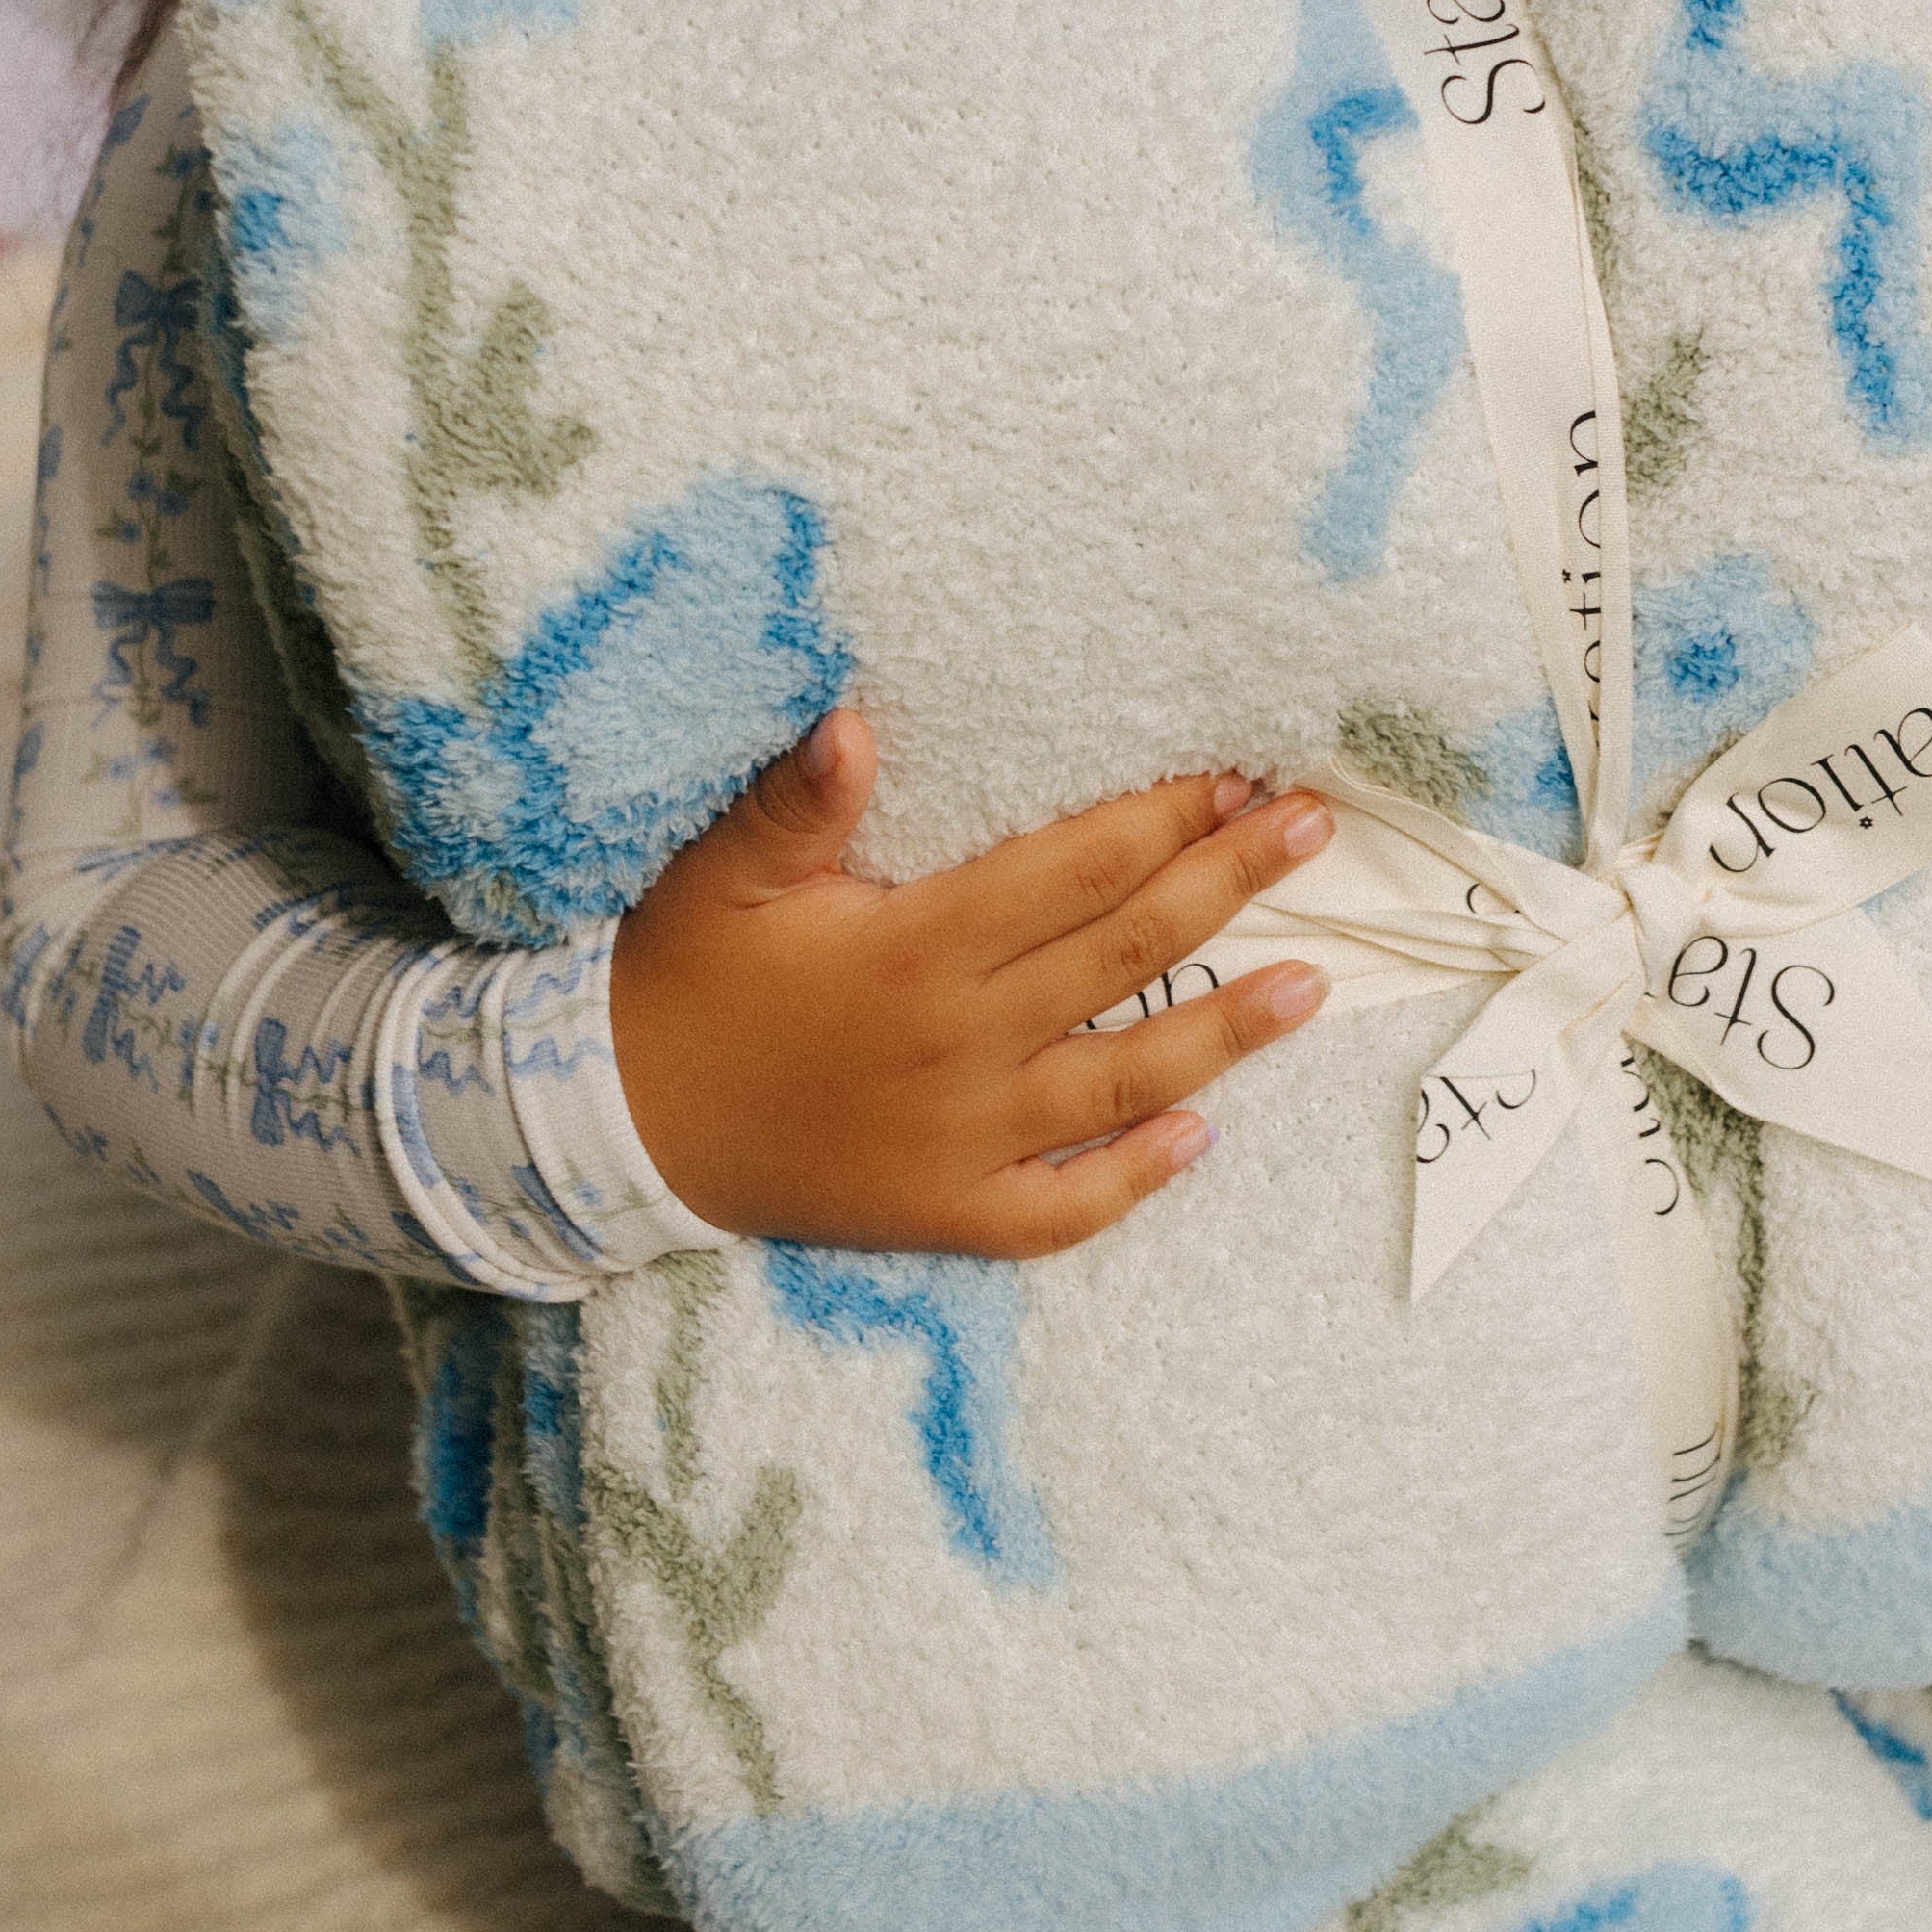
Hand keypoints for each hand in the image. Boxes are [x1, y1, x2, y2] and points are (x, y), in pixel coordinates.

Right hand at [606, 715, 1335, 1255]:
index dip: (1165, 819)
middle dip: (1230, 884)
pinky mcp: (947, 1212)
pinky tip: (1200, 1139)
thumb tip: (856, 719)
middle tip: (1313, 830)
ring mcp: (962, 1138)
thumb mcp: (722, 875)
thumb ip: (797, 800)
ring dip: (1227, 1030)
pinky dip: (1136, 1178)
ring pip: (1125, 1079)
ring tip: (1313, 984)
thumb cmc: (679, 980)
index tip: (1239, 777)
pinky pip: (1064, 1209)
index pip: (1074, 870)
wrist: (618, 1127)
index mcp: (914, 947)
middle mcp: (959, 1043)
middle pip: (1127, 953)